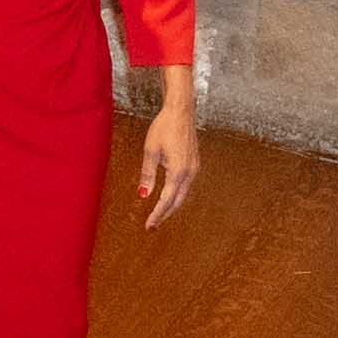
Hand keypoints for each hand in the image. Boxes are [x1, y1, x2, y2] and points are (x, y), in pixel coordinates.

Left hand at [133, 84, 201, 225]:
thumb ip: (147, 174)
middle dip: (164, 214)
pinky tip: (169, 196)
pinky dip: (177, 194)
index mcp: (178, 171)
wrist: (180, 111)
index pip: (166, 200)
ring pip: (183, 194)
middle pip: (177, 201)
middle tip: (152, 225)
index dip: (157, 214)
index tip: (149, 225)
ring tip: (159, 214)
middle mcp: (190, 172)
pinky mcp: (195, 163)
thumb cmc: (164, 127)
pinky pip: (186, 185)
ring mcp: (194, 168)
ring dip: (171, 205)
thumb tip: (143, 194)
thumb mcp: (150, 151)